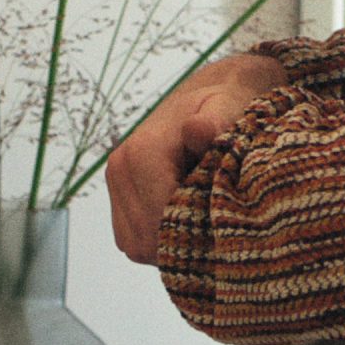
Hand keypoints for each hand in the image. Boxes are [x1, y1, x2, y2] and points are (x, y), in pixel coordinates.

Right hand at [106, 52, 286, 262]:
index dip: (194, 237)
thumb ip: (216, 123)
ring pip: (137, 247)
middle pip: (145, 241)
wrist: (208, 97)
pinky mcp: (119, 200)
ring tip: (205, 222)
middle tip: (220, 230)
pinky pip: (135, 241)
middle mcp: (119, 170)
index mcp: (141, 153)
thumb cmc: (225, 106)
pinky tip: (189, 221)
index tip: (226, 231)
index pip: (158, 222)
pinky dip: (162, 241)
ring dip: (172, 245)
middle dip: (184, 244)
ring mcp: (115, 187)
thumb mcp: (228, 109)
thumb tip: (197, 131)